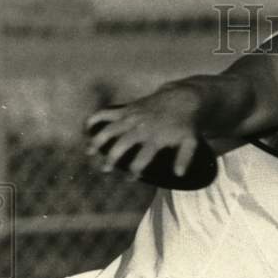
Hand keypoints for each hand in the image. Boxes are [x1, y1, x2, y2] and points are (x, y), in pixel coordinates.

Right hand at [85, 86, 202, 177]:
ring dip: (98, 140)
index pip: (142, 158)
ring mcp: (132, 116)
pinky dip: (96, 118)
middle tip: (105, 169)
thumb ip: (185, 158)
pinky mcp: (127, 108)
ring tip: (89, 152)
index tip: (130, 178)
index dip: (135, 170)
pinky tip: (87, 128)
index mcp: (156, 138)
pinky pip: (107, 112)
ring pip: (110, 129)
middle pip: (122, 144)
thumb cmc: (186, 125)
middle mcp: (141, 127)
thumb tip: (178, 175)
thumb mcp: (191, 142)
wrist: (182, 98)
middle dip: (112, 158)